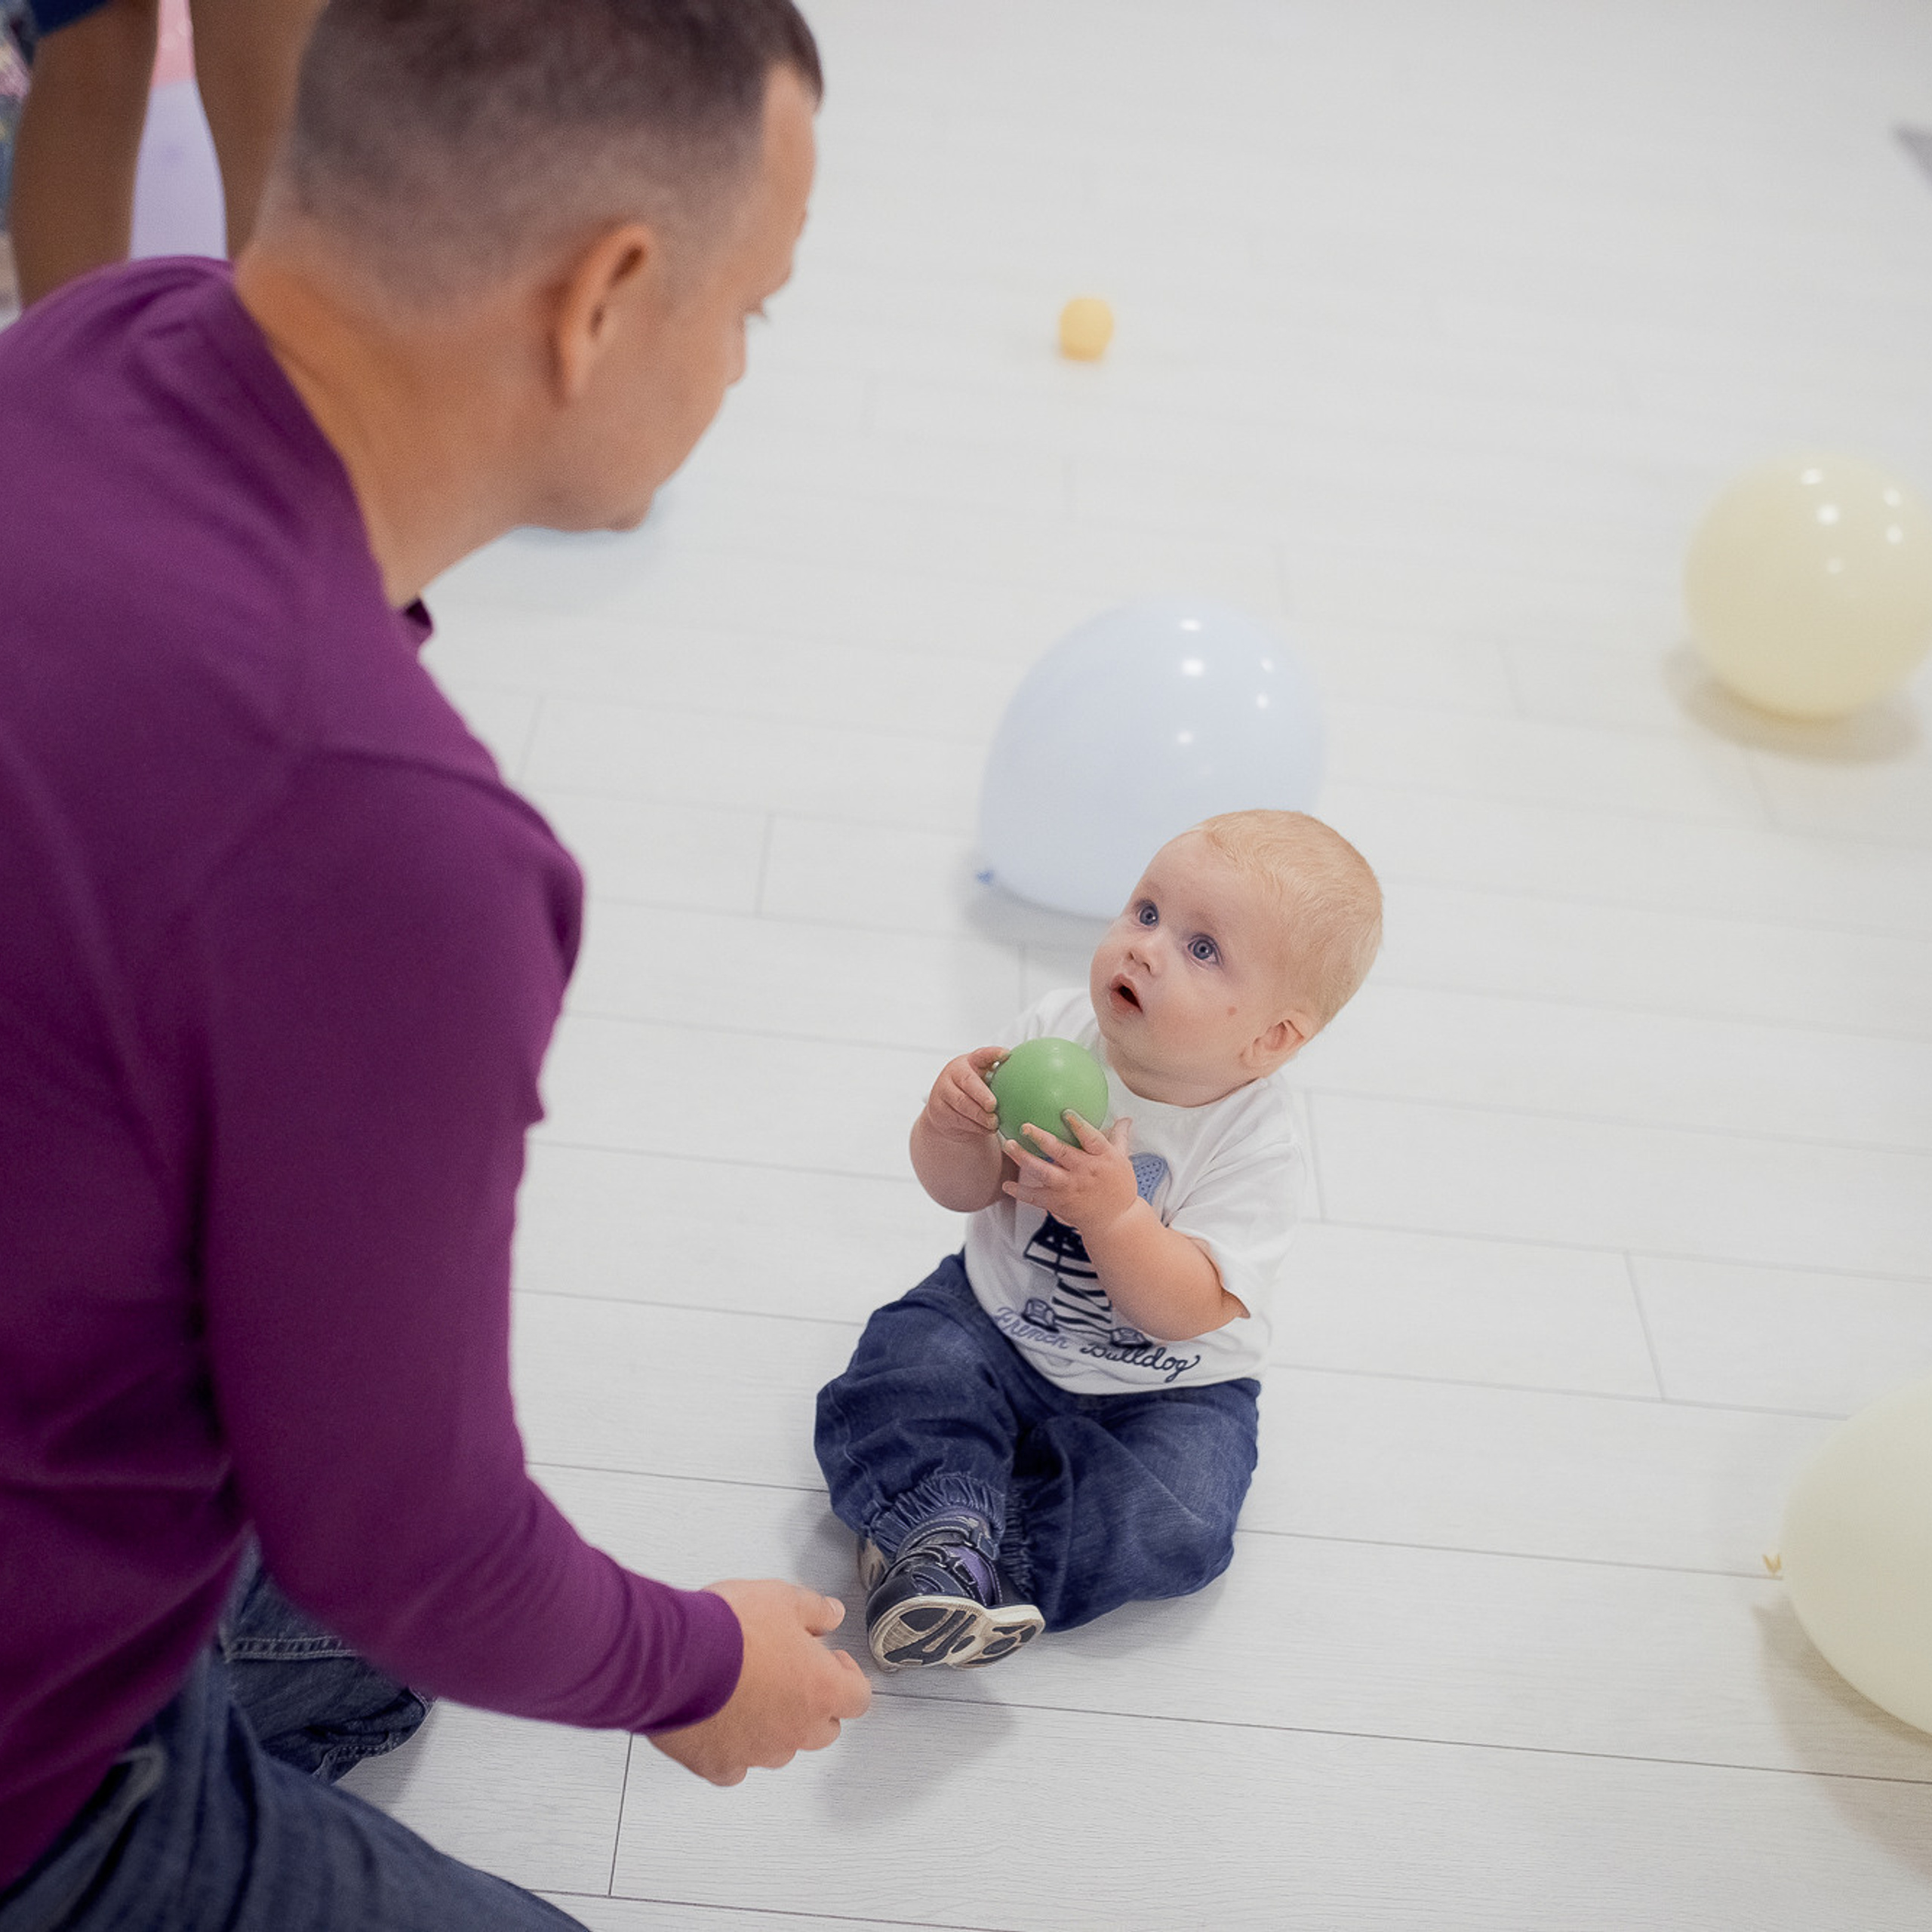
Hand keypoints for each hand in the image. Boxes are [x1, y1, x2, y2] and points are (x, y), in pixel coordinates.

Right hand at [647, 1579, 870, 1786]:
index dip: (847, 1676)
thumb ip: (815, 1610)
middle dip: (814, 1704)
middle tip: (791, 1674)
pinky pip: (736, 1765)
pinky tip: (720, 1721)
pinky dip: (732, 1748)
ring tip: (750, 1691)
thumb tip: (831, 1615)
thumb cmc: (729, 1629)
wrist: (674, 1658)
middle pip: (823, 1729)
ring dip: (774, 1725)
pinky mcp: (719, 1765)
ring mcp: (758, 1753)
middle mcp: (795, 1730)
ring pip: (780, 1748)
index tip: (831, 1660)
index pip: (858, 1697)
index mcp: (821, 1690)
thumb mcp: (783, 1599)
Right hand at [923, 1046, 1006, 1144]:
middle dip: (982, 1094)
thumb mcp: (982, 1081)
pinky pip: (958, 1118)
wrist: (945, 1109)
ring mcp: (944, 1090)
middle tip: (993, 1105)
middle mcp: (954, 1072)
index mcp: (969, 1061)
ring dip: (980, 1115)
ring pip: (962, 1104)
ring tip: (994, 1123)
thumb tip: (1028, 1078)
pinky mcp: (938, 1109)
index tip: (1006, 1054)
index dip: (993, 1053)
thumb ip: (998, 1078)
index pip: (982, 1054)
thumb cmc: (972, 1093)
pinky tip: (986, 1129)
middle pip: (968, 1082)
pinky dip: (974, 1126)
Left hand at [1004, 1112, 1137, 1235]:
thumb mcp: (1123, 1160)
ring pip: (1044, 1172)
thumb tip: (1126, 1117)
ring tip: (1009, 1145)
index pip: (1092, 1139)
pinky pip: (1036, 1197)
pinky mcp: (1059, 1203)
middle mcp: (1086, 1172)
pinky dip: (1020, 1192)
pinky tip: (1006, 1184)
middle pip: (1062, 1153)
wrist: (1115, 1222)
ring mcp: (1070, 1188)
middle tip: (1025, 1126)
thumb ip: (1119, 1137)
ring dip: (1024, 1159)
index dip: (1079, 1126)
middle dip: (1042, 1139)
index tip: (1065, 1113)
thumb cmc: (1118, 1187)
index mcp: (1103, 1158)